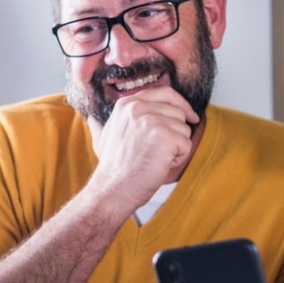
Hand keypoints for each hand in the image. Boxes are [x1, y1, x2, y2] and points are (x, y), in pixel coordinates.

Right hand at [86, 87, 199, 213]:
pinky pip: (186, 145)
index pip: (166, 93)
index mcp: (127, 103)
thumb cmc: (112, 168)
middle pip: (178, 113)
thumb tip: (92, 119)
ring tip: (154, 159)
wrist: (112, 189)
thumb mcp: (103, 138)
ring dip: (176, 148)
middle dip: (175, 134)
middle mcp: (138, 107)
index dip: (181, 105)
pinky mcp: (165, 136)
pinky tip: (159, 165)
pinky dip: (178, 159)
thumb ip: (102, 124)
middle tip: (155, 152)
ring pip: (184, 129)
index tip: (191, 117)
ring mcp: (152, 120)